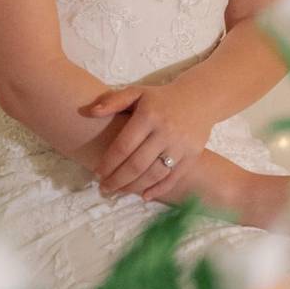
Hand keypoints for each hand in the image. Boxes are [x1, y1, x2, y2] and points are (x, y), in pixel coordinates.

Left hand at [81, 83, 213, 200]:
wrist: (200, 98)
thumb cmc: (161, 98)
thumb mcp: (137, 92)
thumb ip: (113, 101)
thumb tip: (90, 111)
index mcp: (149, 115)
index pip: (123, 146)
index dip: (108, 163)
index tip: (97, 173)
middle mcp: (166, 131)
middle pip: (137, 164)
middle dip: (117, 180)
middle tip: (104, 188)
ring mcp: (181, 145)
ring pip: (154, 174)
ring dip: (134, 187)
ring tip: (120, 191)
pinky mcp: (193, 155)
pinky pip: (174, 177)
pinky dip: (158, 190)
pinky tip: (144, 196)